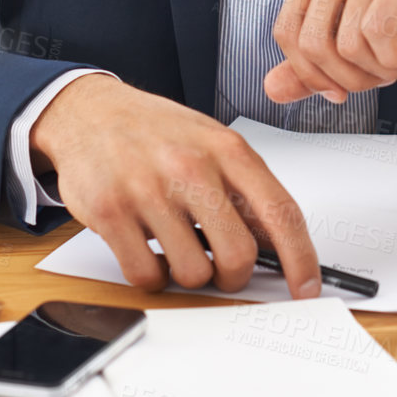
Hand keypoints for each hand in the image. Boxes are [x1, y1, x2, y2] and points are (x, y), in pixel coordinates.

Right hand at [29, 73, 321, 297]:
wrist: (89, 110)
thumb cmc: (155, 130)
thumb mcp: (212, 142)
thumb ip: (245, 187)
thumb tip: (278, 243)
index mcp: (227, 149)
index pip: (281, 213)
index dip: (301, 259)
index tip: (307, 286)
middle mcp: (192, 167)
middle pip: (238, 255)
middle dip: (232, 275)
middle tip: (221, 268)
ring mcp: (149, 189)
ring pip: (192, 273)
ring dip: (187, 273)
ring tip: (175, 245)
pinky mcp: (111, 212)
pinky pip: (146, 274)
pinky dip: (151, 274)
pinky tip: (148, 248)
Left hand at [262, 0, 396, 104]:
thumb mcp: (365, 50)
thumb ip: (317, 67)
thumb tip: (271, 87)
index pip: (286, 30)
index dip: (311, 73)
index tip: (341, 86)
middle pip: (310, 40)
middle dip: (345, 77)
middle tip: (378, 75)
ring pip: (346, 41)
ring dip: (377, 69)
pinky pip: (378, 31)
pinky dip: (396, 57)